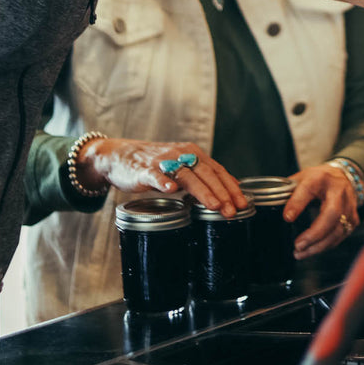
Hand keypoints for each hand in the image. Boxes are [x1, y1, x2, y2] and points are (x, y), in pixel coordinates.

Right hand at [78, 138, 247, 216]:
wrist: (120, 156)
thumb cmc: (155, 165)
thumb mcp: (183, 166)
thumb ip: (204, 175)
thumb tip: (231, 187)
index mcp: (193, 154)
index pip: (217, 171)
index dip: (231, 187)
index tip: (243, 203)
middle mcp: (181, 155)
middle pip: (206, 173)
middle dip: (222, 192)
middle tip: (233, 210)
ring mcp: (163, 162)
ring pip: (186, 175)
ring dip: (202, 191)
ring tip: (213, 206)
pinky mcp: (144, 170)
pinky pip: (155, 175)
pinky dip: (163, 181)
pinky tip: (171, 190)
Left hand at [284, 162, 358, 258]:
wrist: (342, 177)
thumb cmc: (319, 180)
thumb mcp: (302, 179)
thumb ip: (292, 194)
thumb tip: (287, 216)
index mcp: (322, 178)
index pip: (309, 188)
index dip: (297, 203)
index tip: (287, 218)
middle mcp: (339, 191)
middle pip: (332, 214)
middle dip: (314, 234)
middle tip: (298, 246)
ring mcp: (349, 206)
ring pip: (338, 230)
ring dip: (319, 245)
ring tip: (302, 253)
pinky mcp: (353, 219)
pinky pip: (341, 236)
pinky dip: (326, 245)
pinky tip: (314, 249)